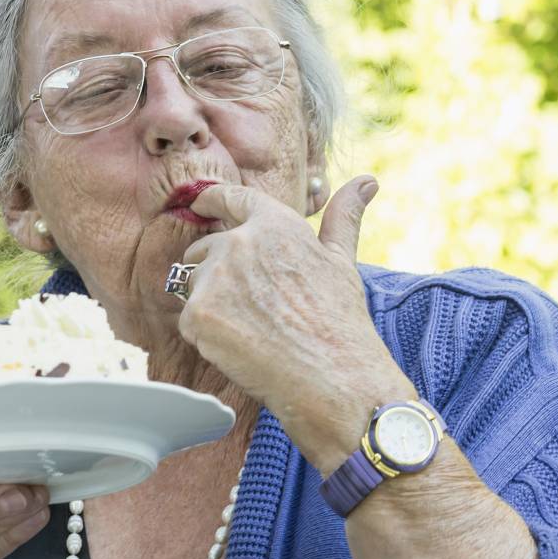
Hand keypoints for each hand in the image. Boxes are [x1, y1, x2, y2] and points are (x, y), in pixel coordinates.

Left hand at [178, 175, 414, 471]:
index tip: (202, 202)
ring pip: (193, 286)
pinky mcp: (198, 314)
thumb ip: (344, 217)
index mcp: (274, 224)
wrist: (332, 377)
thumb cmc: (340, 322)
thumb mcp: (342, 261)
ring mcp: (215, 278)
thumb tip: (368, 181)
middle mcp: (239, 242)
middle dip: (216, 273)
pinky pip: (189, 321)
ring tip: (252, 331)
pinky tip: (242, 348)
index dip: (213, 199)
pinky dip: (208, 337)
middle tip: (251, 308)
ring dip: (212, 305)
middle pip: (203, 249)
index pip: (232, 198)